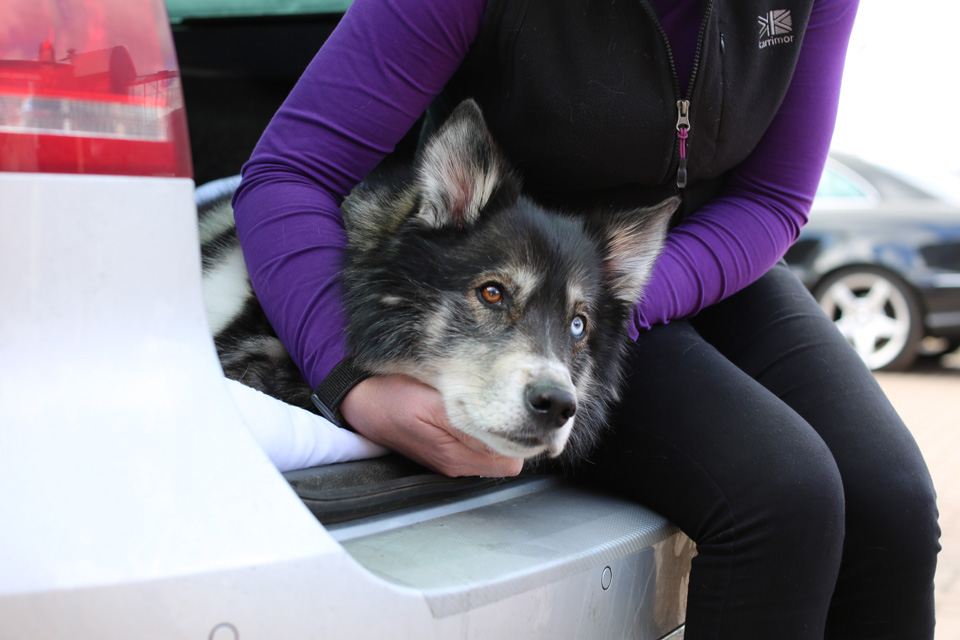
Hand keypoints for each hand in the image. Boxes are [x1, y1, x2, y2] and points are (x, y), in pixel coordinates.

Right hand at [340, 375, 523, 477]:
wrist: (358, 398)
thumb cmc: (391, 395)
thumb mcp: (431, 404)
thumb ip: (469, 426)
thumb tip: (509, 443)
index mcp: (456, 456)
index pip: (512, 457)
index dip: (521, 435)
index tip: (519, 411)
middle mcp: (456, 463)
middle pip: (507, 456)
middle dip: (512, 432)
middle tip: (504, 402)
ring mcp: (450, 457)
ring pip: (493, 450)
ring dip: (495, 428)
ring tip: (484, 402)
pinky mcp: (444, 449)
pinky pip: (476, 445)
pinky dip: (480, 428)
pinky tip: (468, 409)